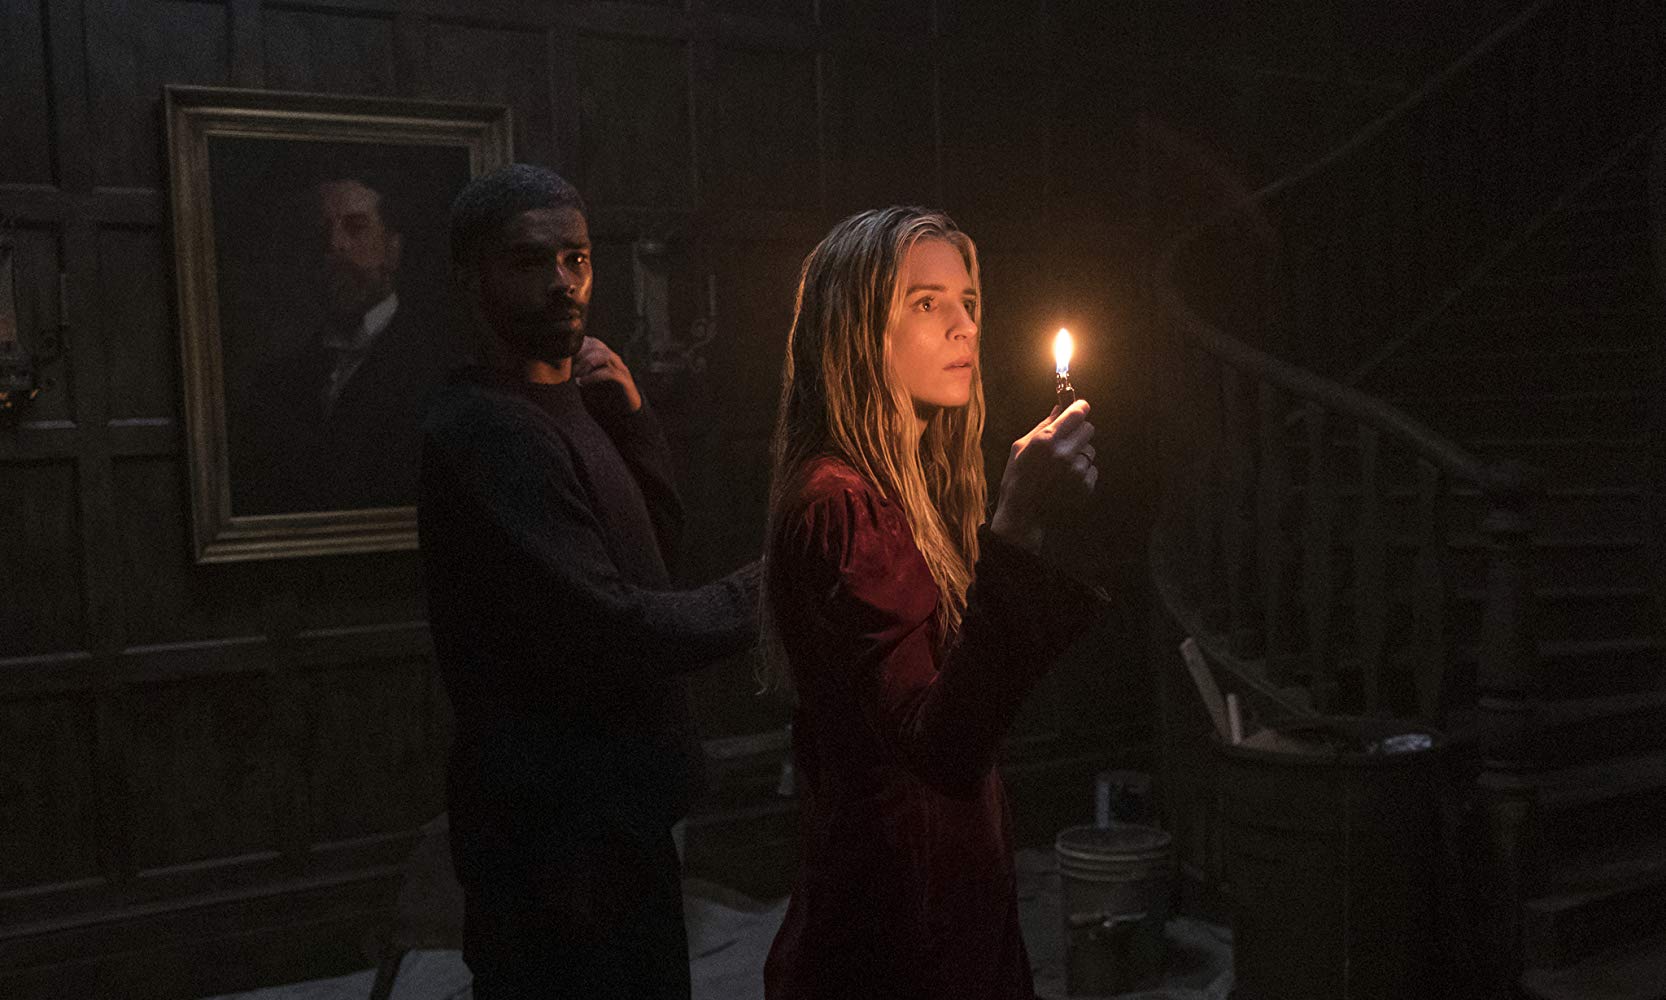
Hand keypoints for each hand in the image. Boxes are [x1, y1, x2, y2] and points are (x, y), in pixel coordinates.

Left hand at [572, 336, 642, 414]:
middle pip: (597, 345)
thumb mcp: (587, 386)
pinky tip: (582, 383)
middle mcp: (615, 362)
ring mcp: (621, 371)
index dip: (578, 347)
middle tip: (570, 370)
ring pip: (604, 356)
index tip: (566, 360)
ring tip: (577, 376)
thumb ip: (579, 374)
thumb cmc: (603, 403)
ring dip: (587, 364)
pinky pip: (610, 373)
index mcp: (606, 360)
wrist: (622, 419)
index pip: (593, 342)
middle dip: (580, 355)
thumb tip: (563, 366)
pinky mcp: (625, 383)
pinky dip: (593, 376)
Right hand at [988, 400, 1096, 552]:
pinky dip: (1083, 472)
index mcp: (1046, 441)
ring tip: (1062, 466)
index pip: (1077, 412)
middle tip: (1067, 440)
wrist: (1022, 515)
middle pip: (1089, 428)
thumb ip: (1042, 425)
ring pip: (1091, 450)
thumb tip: (1059, 408)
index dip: (1079, 408)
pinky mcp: (1085, 487)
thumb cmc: (1017, 478)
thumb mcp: (1020, 447)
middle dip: (1079, 431)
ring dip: (1080, 453)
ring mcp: (1076, 472)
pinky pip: (1092, 469)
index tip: (1078, 408)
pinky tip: (1066, 480)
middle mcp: (1064, 454)